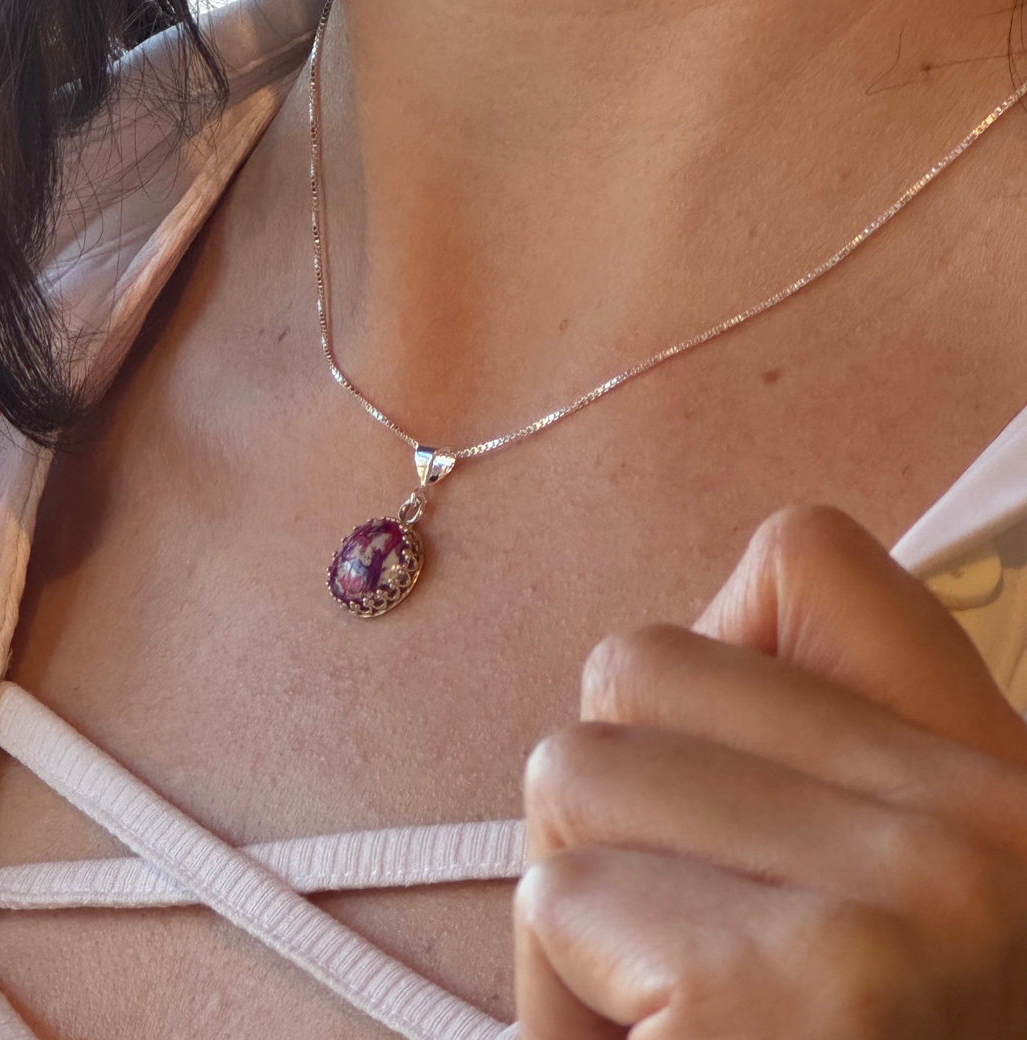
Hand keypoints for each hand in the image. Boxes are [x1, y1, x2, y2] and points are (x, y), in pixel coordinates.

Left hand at [514, 505, 1026, 1038]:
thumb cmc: (868, 1027)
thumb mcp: (896, 903)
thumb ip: (805, 773)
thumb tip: (635, 679)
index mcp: (995, 782)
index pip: (804, 552)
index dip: (716, 642)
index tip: (711, 744)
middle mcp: (971, 828)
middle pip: (629, 667)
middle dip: (611, 795)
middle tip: (675, 922)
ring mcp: (883, 913)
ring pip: (570, 774)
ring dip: (576, 903)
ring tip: (668, 1010)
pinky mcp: (772, 1005)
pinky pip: (561, 903)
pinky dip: (562, 999)